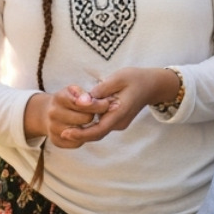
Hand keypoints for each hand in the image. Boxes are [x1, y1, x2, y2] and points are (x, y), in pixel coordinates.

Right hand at [24, 86, 113, 148]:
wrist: (47, 113)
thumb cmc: (67, 100)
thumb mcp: (74, 91)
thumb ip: (84, 94)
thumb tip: (89, 100)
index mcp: (59, 98)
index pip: (84, 103)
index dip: (98, 104)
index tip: (106, 103)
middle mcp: (54, 113)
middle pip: (86, 118)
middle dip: (95, 115)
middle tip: (98, 112)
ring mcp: (53, 128)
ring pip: (83, 133)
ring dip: (90, 127)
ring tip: (91, 121)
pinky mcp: (56, 141)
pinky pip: (77, 143)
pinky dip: (83, 138)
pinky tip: (82, 130)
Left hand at [65, 67, 179, 143]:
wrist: (152, 84)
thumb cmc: (135, 78)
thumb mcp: (118, 78)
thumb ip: (100, 90)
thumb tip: (84, 100)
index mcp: (120, 112)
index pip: (99, 129)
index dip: (81, 133)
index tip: (66, 133)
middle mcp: (120, 122)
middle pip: (96, 133)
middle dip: (79, 135)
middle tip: (61, 132)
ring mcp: (119, 123)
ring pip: (98, 130)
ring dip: (83, 129)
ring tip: (65, 126)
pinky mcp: (117, 120)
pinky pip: (101, 125)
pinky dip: (90, 124)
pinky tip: (78, 119)